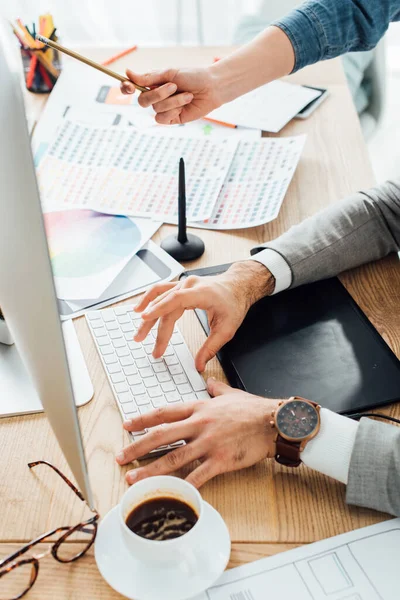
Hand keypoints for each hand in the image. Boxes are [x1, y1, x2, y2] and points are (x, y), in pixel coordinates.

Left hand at [116, 379, 280, 486]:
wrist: (274, 422)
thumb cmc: (253, 409)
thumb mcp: (231, 393)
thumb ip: (216, 389)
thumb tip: (209, 383)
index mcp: (199, 408)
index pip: (164, 412)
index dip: (143, 419)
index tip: (127, 425)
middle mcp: (199, 424)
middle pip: (161, 435)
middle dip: (138, 447)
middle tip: (121, 456)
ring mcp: (208, 443)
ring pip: (173, 457)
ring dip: (150, 469)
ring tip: (133, 479)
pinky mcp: (220, 460)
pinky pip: (197, 476)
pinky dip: (182, 486)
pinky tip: (169, 494)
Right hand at [120, 67, 221, 124]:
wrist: (211, 88)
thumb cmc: (192, 76)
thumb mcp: (169, 73)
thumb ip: (149, 77)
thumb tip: (128, 73)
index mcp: (153, 83)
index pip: (132, 87)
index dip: (126, 88)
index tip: (129, 87)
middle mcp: (156, 97)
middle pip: (142, 101)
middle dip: (158, 94)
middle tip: (173, 86)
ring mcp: (164, 109)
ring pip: (156, 109)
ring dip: (173, 100)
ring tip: (187, 95)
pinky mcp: (172, 119)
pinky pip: (163, 118)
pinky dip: (175, 109)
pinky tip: (186, 104)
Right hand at [134, 261, 274, 371]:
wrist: (238, 285)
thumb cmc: (233, 303)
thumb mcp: (227, 329)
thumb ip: (211, 348)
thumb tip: (199, 365)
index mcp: (201, 293)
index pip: (175, 300)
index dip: (158, 309)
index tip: (145, 318)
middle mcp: (189, 285)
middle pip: (163, 304)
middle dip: (150, 324)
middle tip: (141, 341)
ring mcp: (183, 283)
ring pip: (158, 295)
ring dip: (145, 311)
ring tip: (137, 328)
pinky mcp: (180, 285)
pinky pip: (160, 290)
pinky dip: (148, 299)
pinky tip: (140, 309)